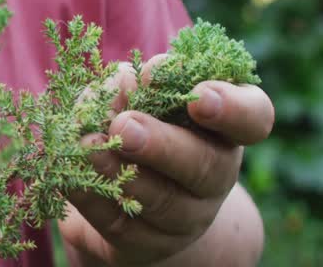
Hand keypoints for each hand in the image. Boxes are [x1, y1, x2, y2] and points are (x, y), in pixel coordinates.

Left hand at [60, 56, 274, 265]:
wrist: (128, 200)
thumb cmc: (140, 126)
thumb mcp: (139, 99)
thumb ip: (134, 86)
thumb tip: (126, 78)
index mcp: (224, 128)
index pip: (253, 118)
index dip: (233, 109)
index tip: (199, 97)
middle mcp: (215, 174)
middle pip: (205, 166)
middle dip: (162, 144)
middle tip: (125, 126)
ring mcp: (186, 216)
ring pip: (162, 201)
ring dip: (120, 171)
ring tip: (86, 147)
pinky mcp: (148, 243)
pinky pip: (119, 224)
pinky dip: (90, 197)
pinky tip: (68, 177)